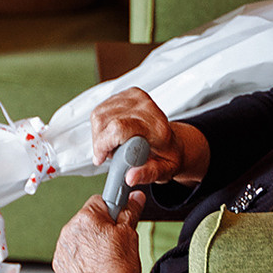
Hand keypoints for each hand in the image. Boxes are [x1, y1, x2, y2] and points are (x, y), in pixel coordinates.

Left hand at [54, 191, 145, 272]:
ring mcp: (62, 249)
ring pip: (78, 237)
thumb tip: (134, 198)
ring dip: (89, 243)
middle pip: (87, 220)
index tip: (117, 218)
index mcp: (86, 218)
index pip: (99, 201)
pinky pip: (71, 254)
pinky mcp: (60, 265)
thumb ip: (130, 211)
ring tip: (105, 258)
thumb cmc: (118, 270)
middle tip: (114, 243)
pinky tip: (95, 267)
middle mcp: (69, 231)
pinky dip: (81, 258)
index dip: (111, 210)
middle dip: (100, 228)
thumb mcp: (130, 234)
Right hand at [89, 88, 209, 187]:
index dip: (103, 144)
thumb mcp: (164, 172)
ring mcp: (137, 98)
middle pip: (104, 121)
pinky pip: (101, 109)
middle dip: (100, 142)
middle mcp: (147, 108)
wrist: (173, 143)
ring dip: (99, 134)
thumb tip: (130, 178)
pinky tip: (112, 133)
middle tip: (111, 154)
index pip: (119, 128)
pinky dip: (101, 125)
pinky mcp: (128, 94)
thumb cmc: (167, 157)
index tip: (101, 158)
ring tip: (113, 144)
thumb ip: (147, 175)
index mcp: (157, 128)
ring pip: (99, 115)